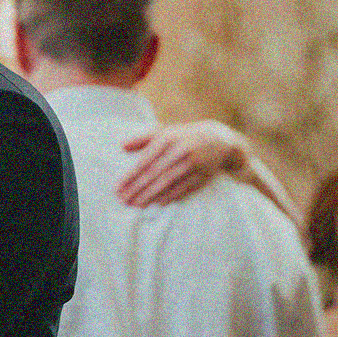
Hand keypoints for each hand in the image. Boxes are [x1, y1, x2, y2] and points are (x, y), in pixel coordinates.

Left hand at [118, 119, 248, 206]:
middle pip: (155, 173)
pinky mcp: (204, 175)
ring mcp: (194, 164)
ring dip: (151, 195)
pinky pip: (184, 188)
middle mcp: (181, 151)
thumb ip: (143, 138)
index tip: (118, 187)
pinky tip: (158, 203)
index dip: (131, 176)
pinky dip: (171, 196)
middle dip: (138, 189)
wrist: (219, 140)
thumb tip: (121, 145)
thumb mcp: (165, 132)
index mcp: (168, 138)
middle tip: (124, 200)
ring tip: (137, 204)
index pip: (145, 160)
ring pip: (169, 182)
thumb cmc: (184, 137)